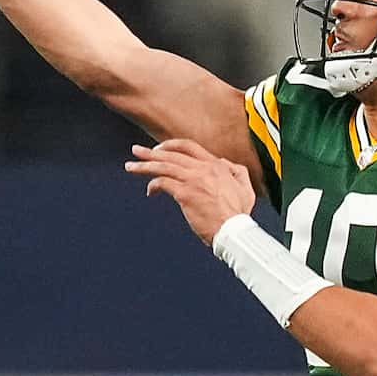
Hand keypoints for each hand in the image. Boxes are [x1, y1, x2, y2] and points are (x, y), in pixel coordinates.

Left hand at [127, 139, 255, 243]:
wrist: (233, 230)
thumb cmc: (239, 214)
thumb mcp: (245, 187)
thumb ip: (237, 171)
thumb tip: (225, 164)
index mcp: (216, 165)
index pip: (189, 147)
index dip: (171, 146)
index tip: (160, 149)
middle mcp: (202, 169)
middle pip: (171, 155)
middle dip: (151, 152)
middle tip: (136, 151)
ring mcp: (192, 180)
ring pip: (163, 166)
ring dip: (144, 165)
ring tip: (130, 166)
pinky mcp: (185, 194)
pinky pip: (163, 183)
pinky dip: (153, 185)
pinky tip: (150, 191)